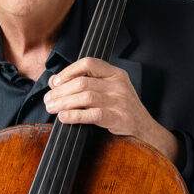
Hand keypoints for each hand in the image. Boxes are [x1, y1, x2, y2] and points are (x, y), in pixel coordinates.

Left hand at [44, 57, 181, 164]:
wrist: (145, 129)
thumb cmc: (123, 109)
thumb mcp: (110, 90)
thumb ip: (86, 83)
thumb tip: (54, 81)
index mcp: (116, 73)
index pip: (89, 63)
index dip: (69, 71)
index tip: (56, 82)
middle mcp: (118, 84)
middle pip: (83, 82)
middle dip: (60, 91)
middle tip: (48, 99)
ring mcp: (120, 101)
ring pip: (86, 97)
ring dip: (64, 103)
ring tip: (52, 108)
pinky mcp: (119, 118)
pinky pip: (93, 115)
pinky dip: (75, 116)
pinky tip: (64, 118)